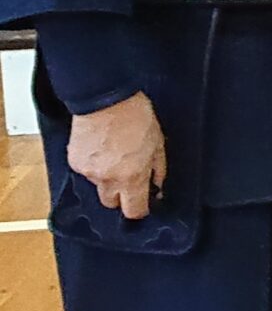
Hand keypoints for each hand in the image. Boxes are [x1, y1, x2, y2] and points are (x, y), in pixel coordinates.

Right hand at [68, 91, 165, 220]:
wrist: (104, 99)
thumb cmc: (135, 116)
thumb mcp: (158, 142)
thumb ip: (158, 168)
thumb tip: (158, 186)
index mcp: (132, 176)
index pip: (134, 211)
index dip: (140, 210)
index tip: (144, 204)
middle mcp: (108, 179)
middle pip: (111, 204)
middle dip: (121, 196)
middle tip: (129, 178)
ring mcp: (89, 172)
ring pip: (98, 186)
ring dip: (107, 178)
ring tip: (115, 155)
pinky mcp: (75, 162)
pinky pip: (86, 172)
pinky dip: (94, 165)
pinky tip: (101, 148)